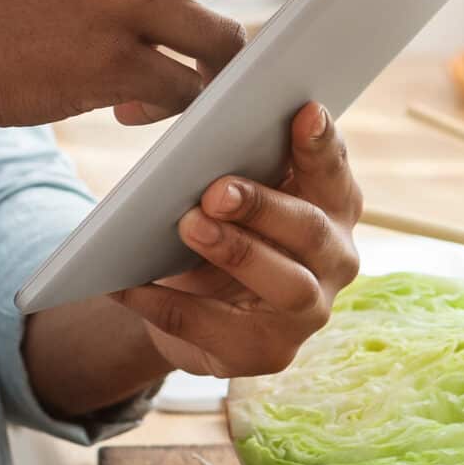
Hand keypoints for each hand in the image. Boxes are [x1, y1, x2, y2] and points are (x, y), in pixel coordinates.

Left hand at [114, 102, 361, 378]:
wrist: (193, 303)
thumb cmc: (218, 222)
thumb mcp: (227, 183)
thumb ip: (220, 148)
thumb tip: (163, 117)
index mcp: (332, 204)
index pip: (333, 170)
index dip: (322, 143)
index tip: (305, 110)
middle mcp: (335, 258)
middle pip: (310, 229)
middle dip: (263, 206)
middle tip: (216, 190)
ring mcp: (308, 312)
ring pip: (287, 285)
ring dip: (237, 253)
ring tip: (188, 225)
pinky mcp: (268, 353)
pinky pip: (217, 331)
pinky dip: (169, 306)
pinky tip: (128, 285)